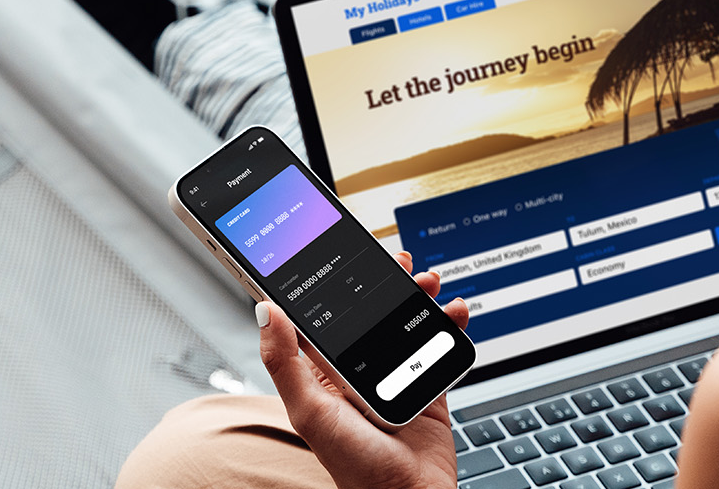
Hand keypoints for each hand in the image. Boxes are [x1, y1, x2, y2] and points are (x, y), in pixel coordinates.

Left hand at [257, 251, 471, 488]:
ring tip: (427, 280)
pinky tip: (452, 311)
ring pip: (404, 322)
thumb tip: (265, 311)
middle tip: (394, 258)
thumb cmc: (354, 467)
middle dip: (382, 283)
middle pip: (368, 313)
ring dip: (417, 297)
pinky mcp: (427, 384)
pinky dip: (448, 324)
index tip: (329, 251)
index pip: (320, 317)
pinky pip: (438, 344)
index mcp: (321, 374)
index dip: (326, 285)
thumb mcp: (310, 412)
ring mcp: (393, 375)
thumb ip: (286, 363)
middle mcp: (356, 371)